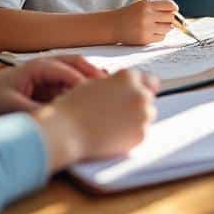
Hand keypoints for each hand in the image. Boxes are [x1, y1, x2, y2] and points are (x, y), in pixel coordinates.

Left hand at [0, 56, 105, 115]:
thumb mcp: (10, 107)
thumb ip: (33, 112)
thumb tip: (55, 122)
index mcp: (39, 66)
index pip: (68, 70)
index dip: (84, 82)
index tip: (98, 96)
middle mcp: (48, 65)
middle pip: (80, 64)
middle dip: (96, 76)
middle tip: (113, 90)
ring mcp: (51, 72)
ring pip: (80, 72)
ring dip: (94, 81)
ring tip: (110, 94)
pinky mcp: (52, 82)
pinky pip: (73, 83)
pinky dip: (85, 89)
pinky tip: (96, 101)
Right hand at [33, 69, 159, 170]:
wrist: (65, 132)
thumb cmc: (74, 109)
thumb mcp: (94, 85)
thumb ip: (115, 84)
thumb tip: (131, 87)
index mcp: (127, 77)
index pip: (147, 79)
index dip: (139, 88)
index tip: (134, 96)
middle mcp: (139, 93)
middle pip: (147, 97)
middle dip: (136, 104)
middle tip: (116, 114)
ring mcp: (143, 114)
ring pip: (147, 115)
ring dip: (136, 118)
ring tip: (111, 125)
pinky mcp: (141, 133)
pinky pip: (141, 132)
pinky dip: (131, 134)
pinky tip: (112, 135)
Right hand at [114, 0, 178, 44]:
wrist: (112, 26)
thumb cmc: (130, 15)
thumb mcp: (142, 6)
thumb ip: (158, 9)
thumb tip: (178, 16)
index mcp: (146, 5)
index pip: (170, 5)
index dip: (174, 9)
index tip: (173, 11)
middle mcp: (147, 16)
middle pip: (171, 18)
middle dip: (171, 19)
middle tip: (165, 20)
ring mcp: (146, 28)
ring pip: (168, 29)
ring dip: (165, 28)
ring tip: (155, 26)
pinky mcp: (144, 39)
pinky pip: (161, 37)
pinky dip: (159, 35)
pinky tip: (150, 32)